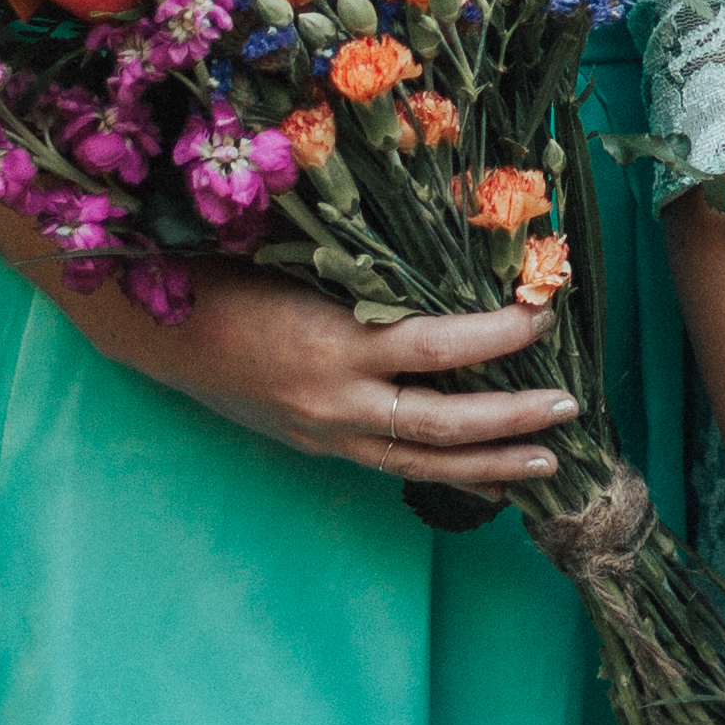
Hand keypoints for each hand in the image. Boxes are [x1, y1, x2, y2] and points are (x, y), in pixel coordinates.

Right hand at [91, 268, 572, 491]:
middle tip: (569, 405)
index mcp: (333, 343)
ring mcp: (325, 433)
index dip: (497, 334)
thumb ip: (376, 272)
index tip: (544, 310)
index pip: (437, 346)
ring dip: (490, 463)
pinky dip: (444, 470)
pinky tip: (485, 473)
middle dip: (511, 419)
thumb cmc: (231, 273)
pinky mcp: (317, 447)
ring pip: (422, 460)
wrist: (156, 327)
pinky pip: (393, 464)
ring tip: (546, 461)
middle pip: (441, 423)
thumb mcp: (304, 260)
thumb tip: (460, 251)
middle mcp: (334, 401)